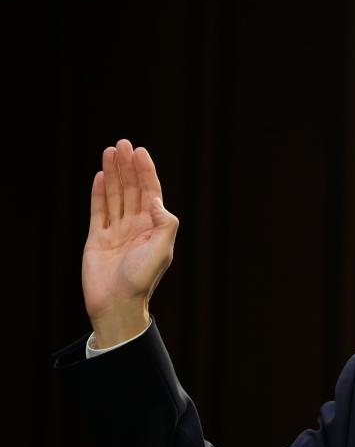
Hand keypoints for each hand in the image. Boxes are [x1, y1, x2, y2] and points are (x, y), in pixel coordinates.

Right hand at [82, 139, 179, 347]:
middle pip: (132, 190)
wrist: (117, 303)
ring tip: (110, 151)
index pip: (151, 193)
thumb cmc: (143, 279)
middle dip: (128, 167)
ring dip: (113, 174)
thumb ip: (164, 223)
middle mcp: (136, 226)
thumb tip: (157, 199)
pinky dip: (98, 193)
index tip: (141, 152)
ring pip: (114, 196)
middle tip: (123, 143)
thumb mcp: (162, 250)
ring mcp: (116, 231)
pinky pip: (98, 211)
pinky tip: (99, 176)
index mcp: (154, 228)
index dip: (146, 172)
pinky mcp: (98, 238)